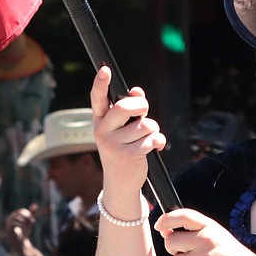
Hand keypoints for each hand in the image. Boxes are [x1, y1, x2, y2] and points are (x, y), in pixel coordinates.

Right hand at [6, 206, 38, 249]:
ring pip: (16, 217)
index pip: (21, 211)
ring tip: (28, 227)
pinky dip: (22, 225)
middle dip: (27, 216)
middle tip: (32, 221)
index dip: (28, 214)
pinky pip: (14, 223)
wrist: (22, 246)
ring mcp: (8, 225)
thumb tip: (35, 205)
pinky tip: (25, 230)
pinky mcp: (9, 231)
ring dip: (25, 221)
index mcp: (13, 217)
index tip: (32, 220)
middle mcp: (9, 220)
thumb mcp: (29, 223)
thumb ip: (32, 214)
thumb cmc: (24, 234)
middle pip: (19, 212)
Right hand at [90, 67, 165, 198]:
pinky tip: (154, 149)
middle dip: (141, 106)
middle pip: (125, 107)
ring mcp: (113, 145)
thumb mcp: (121, 131)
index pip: (97, 100)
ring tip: (148, 139)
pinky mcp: (128, 156)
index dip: (100, 84)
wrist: (120, 184)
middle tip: (144, 113)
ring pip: (144, 124)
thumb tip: (137, 91)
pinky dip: (159, 142)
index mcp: (99, 122)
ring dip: (153, 130)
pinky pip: (152, 139)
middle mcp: (102, 132)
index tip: (105, 70)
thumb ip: (129, 111)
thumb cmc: (123, 151)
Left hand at [156, 207, 255, 255]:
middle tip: (185, 253)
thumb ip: (194, 232)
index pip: (183, 216)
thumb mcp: (218, 236)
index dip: (166, 219)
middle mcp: (206, 239)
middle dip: (173, 249)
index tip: (159, 225)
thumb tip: (166, 231)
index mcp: (210, 227)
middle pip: (171, 241)